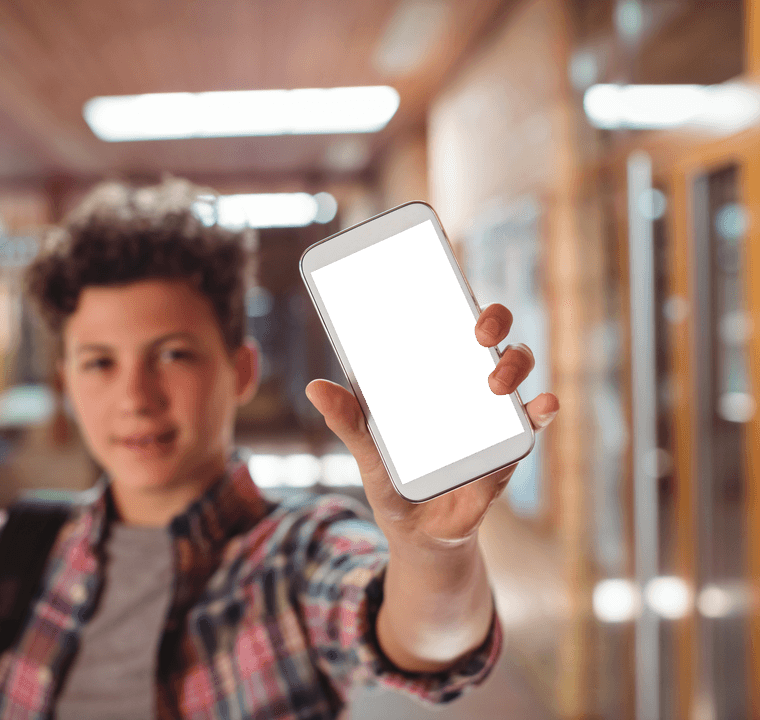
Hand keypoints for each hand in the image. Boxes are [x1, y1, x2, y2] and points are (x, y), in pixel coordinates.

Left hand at [304, 303, 558, 548]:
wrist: (417, 534)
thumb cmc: (394, 480)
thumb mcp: (368, 452)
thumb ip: (348, 421)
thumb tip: (315, 388)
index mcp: (432, 375)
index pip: (446, 324)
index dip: (452, 297)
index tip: (447, 282)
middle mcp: (466, 384)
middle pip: (490, 336)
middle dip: (492, 322)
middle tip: (478, 330)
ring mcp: (491, 413)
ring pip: (515, 370)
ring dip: (513, 366)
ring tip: (496, 380)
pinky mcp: (507, 448)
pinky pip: (531, 424)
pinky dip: (541, 412)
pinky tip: (542, 406)